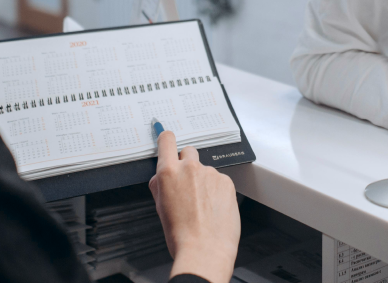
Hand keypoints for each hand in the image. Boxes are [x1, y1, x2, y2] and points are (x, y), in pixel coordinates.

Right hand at [149, 131, 239, 282]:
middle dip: (187, 162)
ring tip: (202, 205)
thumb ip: (160, 185)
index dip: (166, 138)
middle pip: (188, 151)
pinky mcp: (226, 180)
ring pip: (205, 169)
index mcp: (169, 173)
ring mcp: (210, 173)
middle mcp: (190, 168)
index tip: (167, 138)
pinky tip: (214, 207)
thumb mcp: (160, 208)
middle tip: (188, 183)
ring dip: (203, 180)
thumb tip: (161, 175)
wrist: (205, 250)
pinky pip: (219, 180)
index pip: (167, 140)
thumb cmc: (181, 235)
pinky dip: (216, 190)